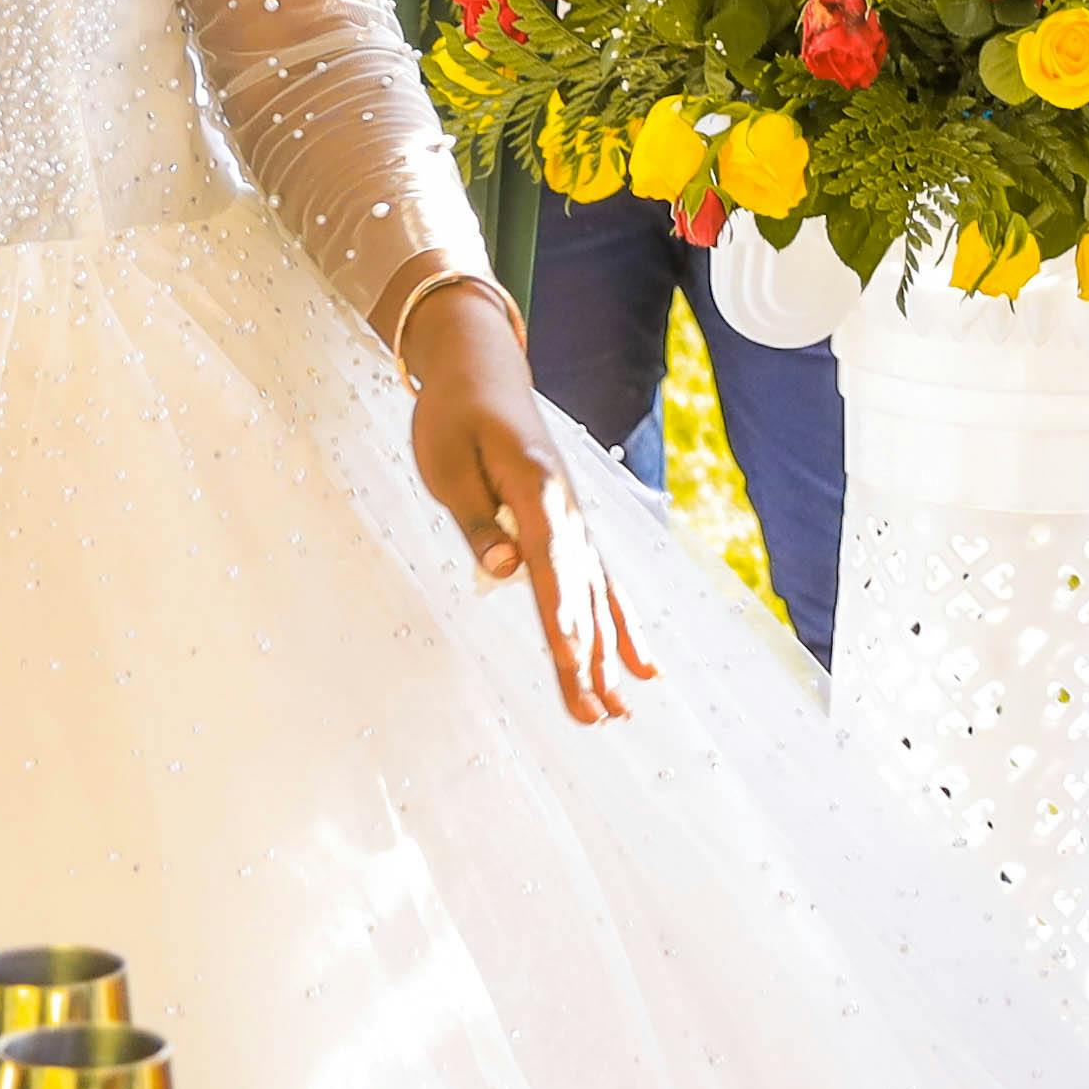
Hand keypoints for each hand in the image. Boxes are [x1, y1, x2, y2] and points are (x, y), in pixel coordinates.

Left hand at [400, 276, 651, 724]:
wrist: (483, 371)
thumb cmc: (454, 417)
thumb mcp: (447, 466)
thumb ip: (479, 522)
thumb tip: (504, 571)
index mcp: (534, 490)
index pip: (548, 565)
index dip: (561, 615)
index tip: (573, 661)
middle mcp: (567, 510)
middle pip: (579, 595)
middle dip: (587, 659)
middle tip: (596, 717)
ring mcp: (576, 520)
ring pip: (597, 599)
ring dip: (607, 657)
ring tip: (619, 713)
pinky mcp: (572, 528)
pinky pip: (602, 585)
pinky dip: (621, 628)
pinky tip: (640, 670)